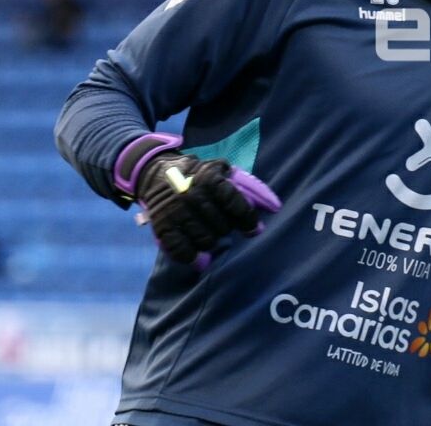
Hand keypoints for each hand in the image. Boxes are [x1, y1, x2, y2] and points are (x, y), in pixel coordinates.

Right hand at [115, 133, 280, 268]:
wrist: (155, 173)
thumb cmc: (198, 175)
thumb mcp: (222, 171)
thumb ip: (248, 187)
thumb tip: (275, 206)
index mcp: (210, 178)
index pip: (236, 204)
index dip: (248, 220)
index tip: (254, 230)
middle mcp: (192, 195)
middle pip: (222, 227)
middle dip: (226, 229)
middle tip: (222, 225)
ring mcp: (175, 211)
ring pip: (205, 241)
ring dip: (211, 242)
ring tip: (208, 234)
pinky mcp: (161, 225)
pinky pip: (180, 250)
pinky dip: (191, 257)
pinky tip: (199, 259)